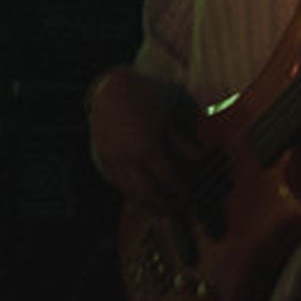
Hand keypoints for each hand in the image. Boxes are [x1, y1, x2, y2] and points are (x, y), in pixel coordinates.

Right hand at [86, 67, 201, 216]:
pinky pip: (117, 182)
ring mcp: (113, 157)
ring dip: (148, 204)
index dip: (184, 196)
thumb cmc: (149, 96)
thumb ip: (186, 139)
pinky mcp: (102, 156)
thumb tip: (198, 160)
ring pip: (131, 192)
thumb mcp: (174, 113)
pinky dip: (131, 192)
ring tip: (163, 210)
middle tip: (181, 215)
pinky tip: (144, 196)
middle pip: (150, 194)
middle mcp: (128, 156)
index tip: (195, 205)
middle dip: (167, 207)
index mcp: (148, 146)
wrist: (112, 86)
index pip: (170, 181)